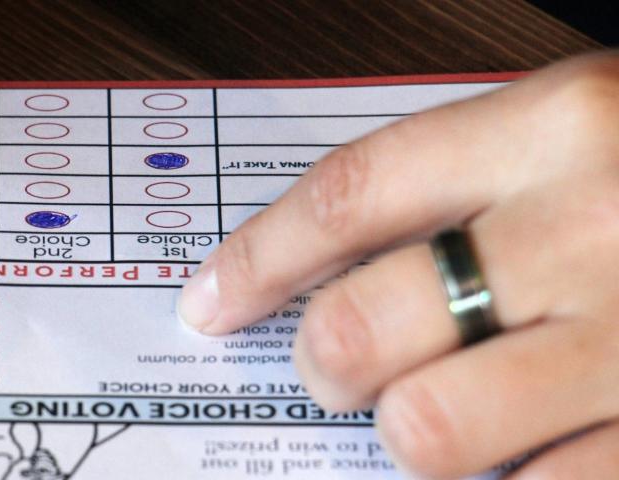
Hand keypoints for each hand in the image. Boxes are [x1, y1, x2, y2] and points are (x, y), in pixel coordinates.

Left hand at [179, 51, 618, 478]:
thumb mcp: (589, 130)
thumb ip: (469, 188)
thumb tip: (331, 277)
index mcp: (559, 125)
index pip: (349, 197)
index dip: (258, 260)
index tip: (209, 304)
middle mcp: (595, 228)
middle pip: (367, 326)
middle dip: (326, 364)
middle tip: (337, 368)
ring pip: (433, 434)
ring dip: (412, 437)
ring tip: (442, 417)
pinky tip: (528, 450)